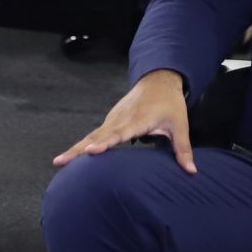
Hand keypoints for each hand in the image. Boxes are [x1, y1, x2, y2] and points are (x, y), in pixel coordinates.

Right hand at [53, 69, 195, 172]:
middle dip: (78, 149)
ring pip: (92, 135)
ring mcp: (113, 118)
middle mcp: (121, 118)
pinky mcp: (111, 120)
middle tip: (59, 162)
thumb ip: (183, 149)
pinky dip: (83, 144)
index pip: (119, 134)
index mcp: (138, 119)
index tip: (91, 152)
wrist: (159, 79)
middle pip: (97, 136)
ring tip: (59, 161)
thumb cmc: (169, 103)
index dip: (105, 144)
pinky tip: (72, 156)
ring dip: (76, 148)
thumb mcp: (180, 124)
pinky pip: (95, 134)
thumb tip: (192, 172)